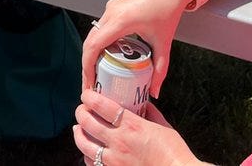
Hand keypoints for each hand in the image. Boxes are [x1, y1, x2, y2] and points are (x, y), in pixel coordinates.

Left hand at [73, 90, 202, 165]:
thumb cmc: (173, 152)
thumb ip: (151, 113)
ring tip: (78, 128)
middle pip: (88, 122)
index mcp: (132, 126)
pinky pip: (92, 163)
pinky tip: (88, 150)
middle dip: (80, 113)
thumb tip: (143, 103)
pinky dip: (87, 155)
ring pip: (84, 144)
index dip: (89, 97)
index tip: (86, 94)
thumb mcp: (163, 127)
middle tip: (81, 109)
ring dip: (78, 134)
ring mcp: (114, 160)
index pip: (102, 106)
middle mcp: (119, 142)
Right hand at [82, 0, 191, 97]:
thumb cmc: (168, 8)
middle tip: (90, 83)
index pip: (94, 45)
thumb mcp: (164, 43)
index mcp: (121, 20)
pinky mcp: (114, 6)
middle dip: (87, 64)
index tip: (89, 82)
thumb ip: (160, 69)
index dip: (87, 66)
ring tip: (96, 72)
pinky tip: (107, 55)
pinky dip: (100, 42)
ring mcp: (111, 7)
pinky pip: (101, 27)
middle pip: (90, 41)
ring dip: (92, 53)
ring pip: (94, 34)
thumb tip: (155, 91)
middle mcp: (111, 12)